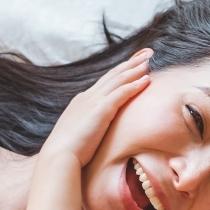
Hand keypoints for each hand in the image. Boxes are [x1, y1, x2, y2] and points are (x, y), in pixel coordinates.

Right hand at [40, 49, 151, 165]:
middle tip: (147, 52)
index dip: (120, 71)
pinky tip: (147, 80)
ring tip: (150, 60)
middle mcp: (87, 97)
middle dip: (131, 62)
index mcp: (82, 101)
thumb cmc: (68, 152)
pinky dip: (134, 85)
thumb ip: (88, 126)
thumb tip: (96, 131)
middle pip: (113, 75)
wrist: (58, 156)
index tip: (133, 63)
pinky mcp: (101, 109)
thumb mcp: (79, 133)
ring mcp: (93, 101)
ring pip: (118, 79)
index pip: (105, 82)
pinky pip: (122, 93)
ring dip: (135, 69)